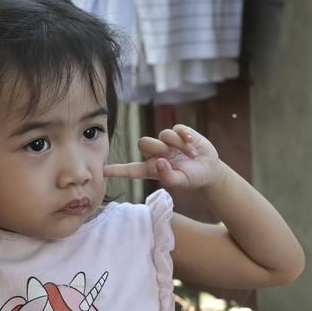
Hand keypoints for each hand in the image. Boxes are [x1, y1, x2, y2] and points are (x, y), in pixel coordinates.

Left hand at [104, 124, 225, 190]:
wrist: (209, 170)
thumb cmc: (192, 178)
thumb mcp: (182, 182)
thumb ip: (168, 177)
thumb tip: (159, 161)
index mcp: (152, 168)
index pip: (131, 169)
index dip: (117, 170)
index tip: (102, 171)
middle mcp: (157, 154)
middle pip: (143, 143)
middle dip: (157, 147)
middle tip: (170, 154)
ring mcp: (168, 142)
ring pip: (163, 134)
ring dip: (178, 145)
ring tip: (191, 155)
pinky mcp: (179, 133)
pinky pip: (176, 128)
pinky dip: (185, 136)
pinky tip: (193, 143)